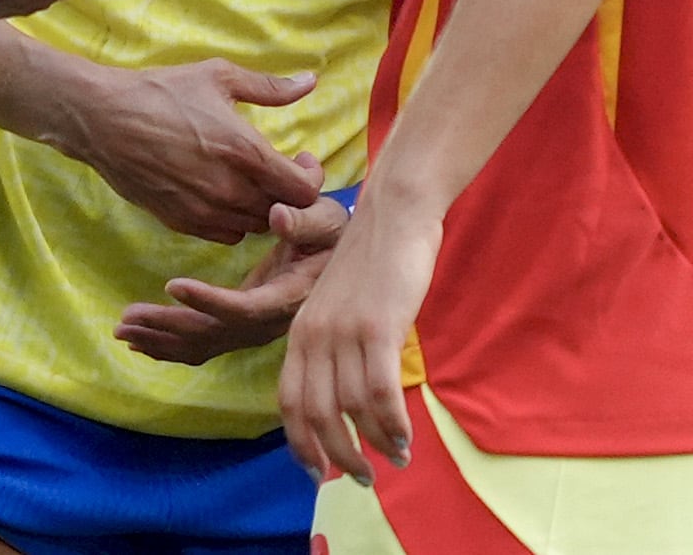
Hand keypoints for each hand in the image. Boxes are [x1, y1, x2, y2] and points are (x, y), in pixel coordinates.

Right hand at [62, 62, 324, 242]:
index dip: (311, 176)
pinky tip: (225, 193)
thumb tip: (311, 82)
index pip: (304, 189)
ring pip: (255, 226)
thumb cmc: (161, 91)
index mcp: (244, 151)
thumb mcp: (219, 77)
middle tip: (279, 168)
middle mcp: (228, 189)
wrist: (103, 119)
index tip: (301, 157)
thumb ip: (269, 87)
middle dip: (290, 192)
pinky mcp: (181, 222)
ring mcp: (203, 210)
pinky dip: (234, 220)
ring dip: (263, 208)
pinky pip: (226, 235)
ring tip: (252, 181)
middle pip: (283, 211)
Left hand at [118, 193, 346, 362]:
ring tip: (123, 329)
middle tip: (127, 317)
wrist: (339, 259)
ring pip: (203, 345)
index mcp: (289, 296)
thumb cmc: (331, 233)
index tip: (171, 284)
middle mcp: (269, 323)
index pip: (246, 308)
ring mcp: (253, 331)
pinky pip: (202, 346)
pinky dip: (169, 345)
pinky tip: (140, 342)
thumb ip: (306, 220)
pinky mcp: (240, 330)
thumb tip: (278, 216)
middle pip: (214, 334)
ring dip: (161, 339)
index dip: (209, 301)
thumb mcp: (327, 218)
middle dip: (168, 327)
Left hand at [280, 192, 438, 484]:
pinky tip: (405, 437)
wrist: (394, 214)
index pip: (288, 403)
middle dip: (338, 456)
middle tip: (361, 478)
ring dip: (374, 444)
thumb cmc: (373, 262)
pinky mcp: (377, 328)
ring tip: (395, 458)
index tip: (316, 472)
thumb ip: (333, 348)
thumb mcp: (337, 307)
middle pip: (316, 415)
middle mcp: (315, 336)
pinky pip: (380, 393)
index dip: (300, 443)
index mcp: (300, 332)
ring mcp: (344, 332)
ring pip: (352, 409)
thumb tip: (346, 403)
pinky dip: (392, 424)